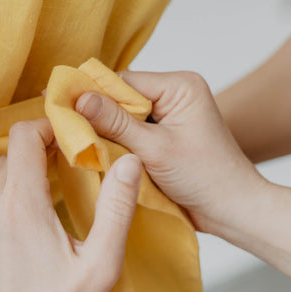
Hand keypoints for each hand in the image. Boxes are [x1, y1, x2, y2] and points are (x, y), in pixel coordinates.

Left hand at [0, 118, 141, 291]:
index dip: (49, 126)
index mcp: (24, 204)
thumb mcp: (102, 260)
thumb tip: (131, 161)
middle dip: (40, 143)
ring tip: (44, 170)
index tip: (71, 136)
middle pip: (10, 150)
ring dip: (17, 161)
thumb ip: (117, 207)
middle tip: (67, 155)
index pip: (25, 137)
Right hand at [76, 70, 264, 233]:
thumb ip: (116, 123)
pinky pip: (131, 131)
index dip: (91, 93)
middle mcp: (175, 92)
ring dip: (104, 130)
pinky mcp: (165, 134)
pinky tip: (94, 150)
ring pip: (123, 115)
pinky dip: (115, 141)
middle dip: (95, 113)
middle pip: (121, 96)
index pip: (123, 81)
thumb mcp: (155, 149)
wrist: (233, 210)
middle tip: (59, 122)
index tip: (57, 102)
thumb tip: (79, 98)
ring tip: (72, 138)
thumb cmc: (206, 178)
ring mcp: (170, 114)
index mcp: (180, 85)